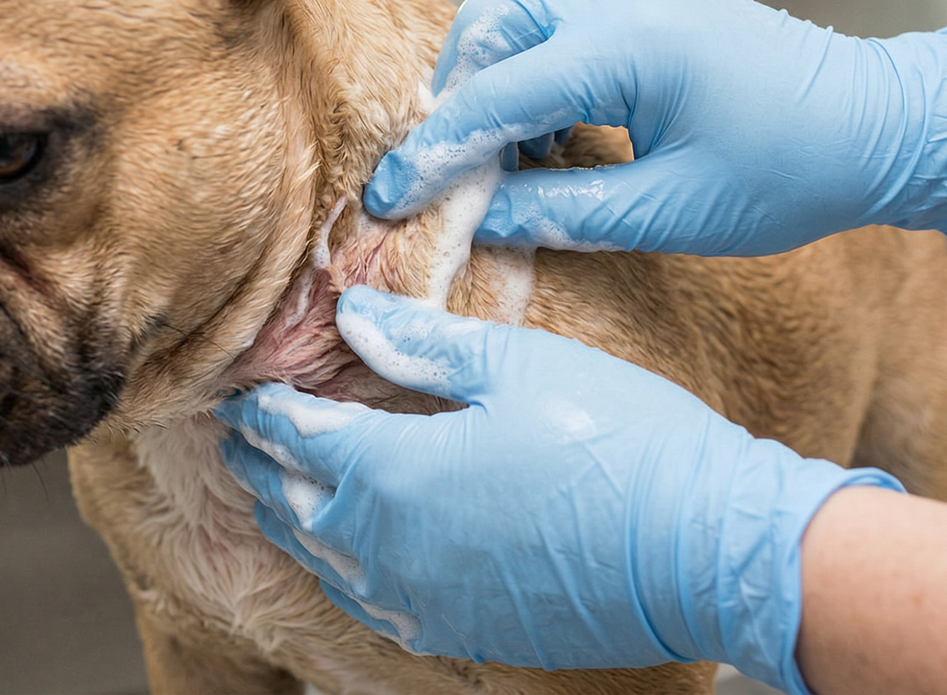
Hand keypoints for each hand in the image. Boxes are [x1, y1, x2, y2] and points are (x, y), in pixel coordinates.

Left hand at [216, 287, 901, 692]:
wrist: (704, 550)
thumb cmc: (619, 440)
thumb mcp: (517, 364)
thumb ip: (422, 343)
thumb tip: (353, 314)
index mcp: (395, 470)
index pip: (299, 437)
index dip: (265, 412)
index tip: (243, 393)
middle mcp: (392, 545)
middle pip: (297, 503)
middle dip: (264, 466)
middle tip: (241, 439)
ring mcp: (425, 598)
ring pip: (328, 562)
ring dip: (294, 521)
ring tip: (276, 495)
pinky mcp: (463, 631)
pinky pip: (373, 605)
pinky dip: (344, 574)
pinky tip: (349, 562)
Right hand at [366, 0, 946, 255]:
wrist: (880, 124)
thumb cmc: (796, 170)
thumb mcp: (672, 214)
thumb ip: (563, 214)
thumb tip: (483, 218)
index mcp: (627, 48)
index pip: (494, 96)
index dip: (435, 152)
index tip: (393, 195)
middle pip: (485, 28)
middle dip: (455, 101)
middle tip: (456, 174)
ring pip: (512, 0)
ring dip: (487, 67)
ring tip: (507, 145)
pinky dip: (526, 47)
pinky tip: (550, 113)